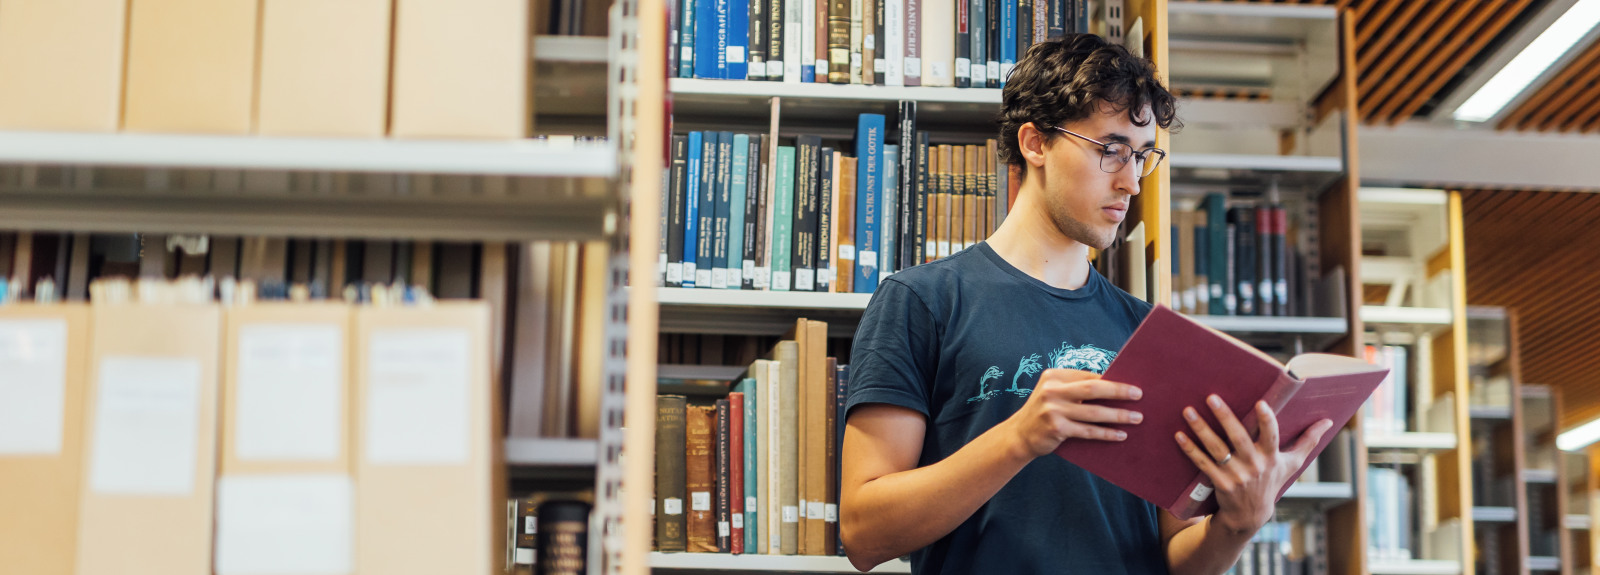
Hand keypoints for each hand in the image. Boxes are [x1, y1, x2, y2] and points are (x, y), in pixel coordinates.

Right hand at [1006, 368, 1144, 458]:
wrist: (1019, 435)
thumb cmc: (1045, 412)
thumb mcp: (1055, 394)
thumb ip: (1076, 389)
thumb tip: (1115, 388)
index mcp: (1054, 376)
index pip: (1089, 376)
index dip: (1112, 380)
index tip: (1132, 385)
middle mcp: (1052, 390)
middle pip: (1092, 389)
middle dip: (1119, 391)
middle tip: (1139, 395)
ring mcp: (1053, 410)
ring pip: (1094, 413)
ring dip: (1118, 415)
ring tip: (1136, 418)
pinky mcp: (1056, 428)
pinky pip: (1088, 431)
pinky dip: (1106, 433)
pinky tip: (1120, 435)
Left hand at [1173, 395, 1332, 534]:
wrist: (1250, 515)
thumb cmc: (1272, 482)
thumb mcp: (1292, 464)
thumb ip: (1308, 441)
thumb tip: (1329, 421)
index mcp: (1271, 457)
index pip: (1271, 436)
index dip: (1266, 421)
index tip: (1260, 404)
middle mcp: (1254, 465)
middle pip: (1238, 438)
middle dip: (1225, 417)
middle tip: (1211, 397)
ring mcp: (1235, 475)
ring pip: (1216, 449)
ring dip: (1201, 429)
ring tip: (1188, 411)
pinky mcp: (1219, 483)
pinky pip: (1202, 463)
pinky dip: (1190, 449)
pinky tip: (1178, 435)